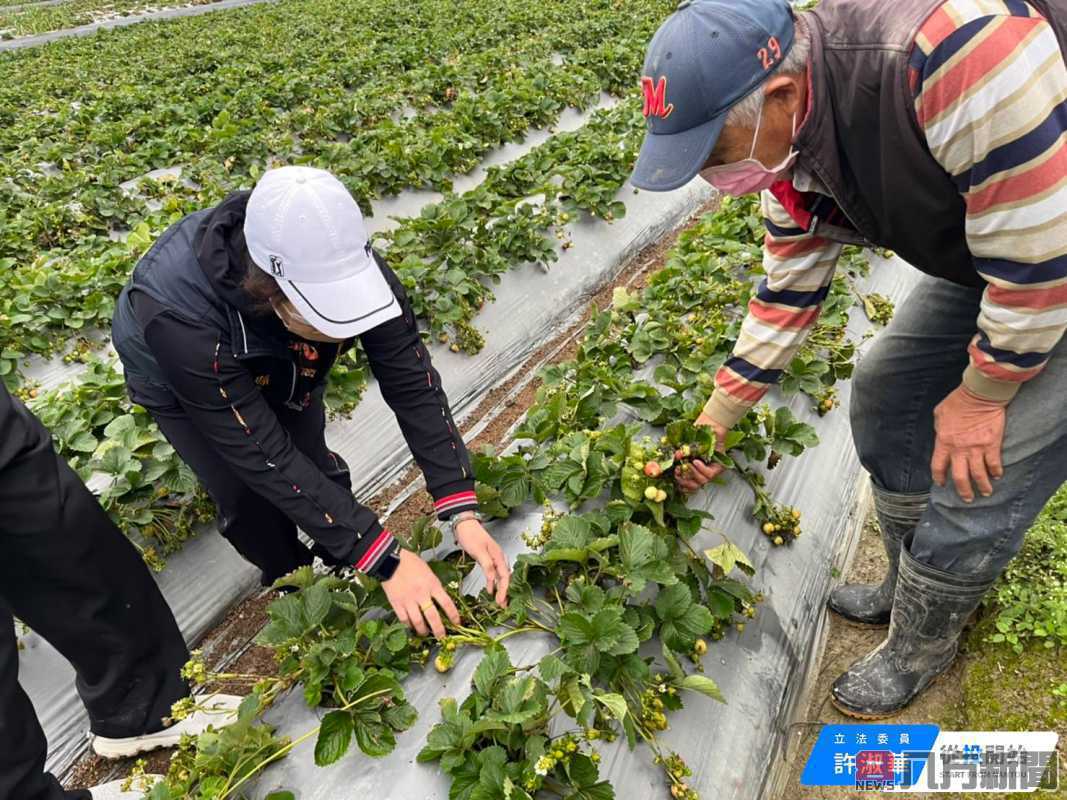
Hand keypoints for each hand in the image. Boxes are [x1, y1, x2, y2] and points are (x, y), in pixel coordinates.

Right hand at [381, 549, 459, 638]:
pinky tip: (411, 627)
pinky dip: (409, 625)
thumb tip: (440, 598)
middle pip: (433, 617)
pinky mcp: (397, 604)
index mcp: (432, 585)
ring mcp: (409, 600)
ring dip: (423, 631)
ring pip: (418, 622)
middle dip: (439, 630)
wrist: (390, 561)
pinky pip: (404, 619)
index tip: (457, 623)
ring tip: (426, 633)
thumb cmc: (410, 562)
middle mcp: (422, 595)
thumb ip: (434, 586)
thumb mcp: (428, 572)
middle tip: (442, 637)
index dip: (454, 615)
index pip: (447, 603)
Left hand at [454, 519, 510, 606]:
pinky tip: (491, 588)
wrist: (464, 523)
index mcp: (498, 555)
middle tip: (503, 605)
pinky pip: (494, 572)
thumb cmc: (470, 535)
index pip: (504, 576)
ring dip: (500, 588)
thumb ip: (487, 565)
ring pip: (501, 575)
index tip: (500, 600)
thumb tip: (493, 579)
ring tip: (500, 600)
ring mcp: (493, 557)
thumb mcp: (478, 550)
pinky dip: (494, 582)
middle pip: (505, 577)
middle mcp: (498, 557)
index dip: (503, 589)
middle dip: (505, 591)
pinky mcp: (487, 558)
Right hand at [675, 412, 728, 493]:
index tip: (674, 476)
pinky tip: (697, 461)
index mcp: (690, 469)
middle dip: (684, 480)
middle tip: (678, 470)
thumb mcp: (681, 445)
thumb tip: (667, 462)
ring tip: (690, 463)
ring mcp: (709, 470)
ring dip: (693, 473)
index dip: (680, 483)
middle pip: (693, 487)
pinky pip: (709, 475)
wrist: (709, 424)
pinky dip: (702, 469)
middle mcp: (700, 472)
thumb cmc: (695, 432)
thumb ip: (674, 454)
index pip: (686, 484)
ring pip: (701, 482)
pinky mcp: (718, 467)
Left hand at [931, 385, 1006, 502]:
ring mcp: (977, 448)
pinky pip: (994, 463)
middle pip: (960, 477)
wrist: (979, 396)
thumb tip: (940, 435)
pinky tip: (997, 476)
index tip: (941, 484)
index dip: (939, 477)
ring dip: (982, 486)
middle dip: (963, 490)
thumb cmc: (957, 402)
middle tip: (967, 498)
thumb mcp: (939, 414)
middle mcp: (959, 450)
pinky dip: (996, 472)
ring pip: (978, 474)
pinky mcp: (992, 445)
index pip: (938, 466)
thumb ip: (939, 428)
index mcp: (943, 442)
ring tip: (985, 493)